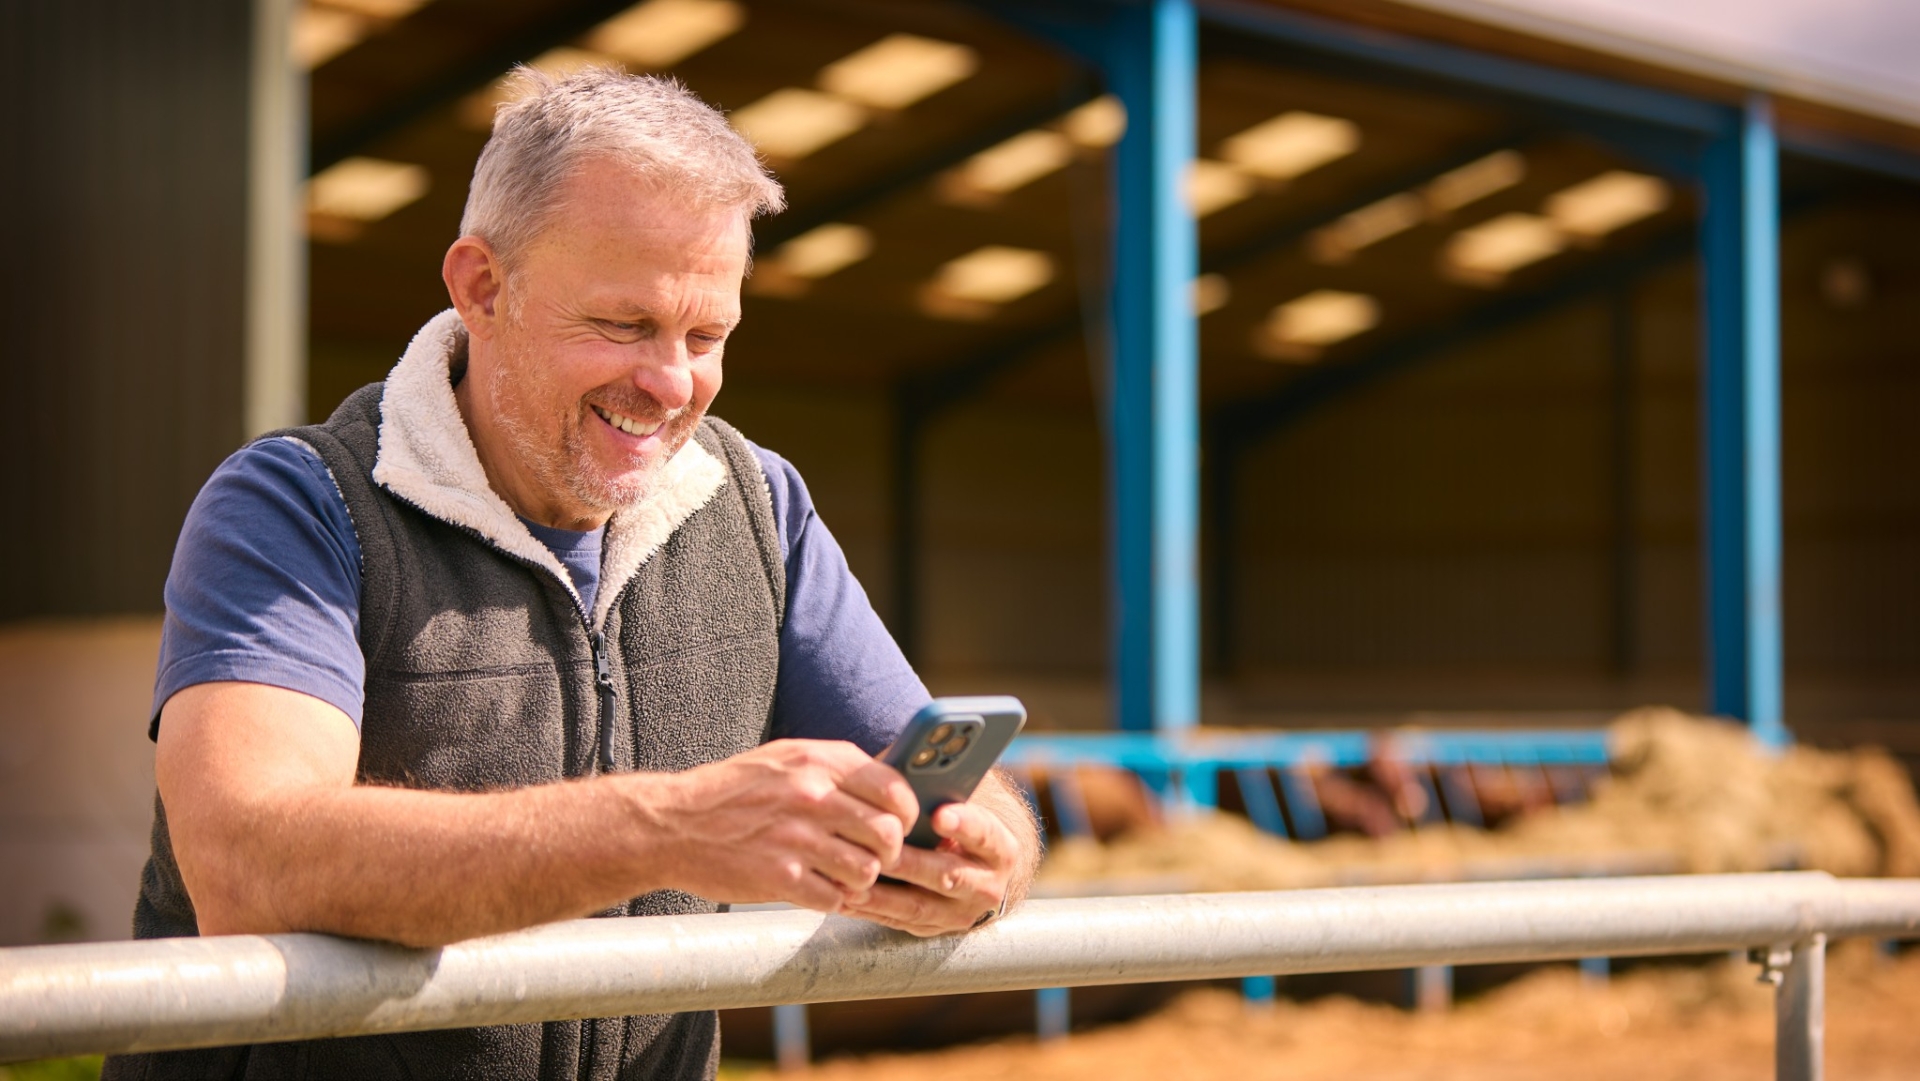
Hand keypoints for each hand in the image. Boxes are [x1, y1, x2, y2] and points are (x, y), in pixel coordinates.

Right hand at [643, 739, 918, 912]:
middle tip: (874, 857)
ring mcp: (796, 838)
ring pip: (866, 870)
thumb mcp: (786, 759)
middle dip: (889, 852)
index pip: (894, 789)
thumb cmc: (735, 791)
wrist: (673, 824)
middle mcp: (811, 796)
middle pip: (888, 834)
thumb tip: (891, 784)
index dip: (906, 813)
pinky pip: (835, 898)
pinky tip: (817, 888)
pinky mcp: (779, 878)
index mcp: (818, 761)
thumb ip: (835, 767)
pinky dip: (833, 899)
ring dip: (861, 879)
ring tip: (843, 875)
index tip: (899, 824)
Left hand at [840, 790, 1025, 936]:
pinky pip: (898, 922)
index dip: (964, 824)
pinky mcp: (934, 930)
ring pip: (918, 905)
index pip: (985, 834)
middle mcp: (987, 885)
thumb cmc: (958, 824)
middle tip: (883, 851)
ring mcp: (960, 913)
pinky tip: (846, 897)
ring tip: (853, 881)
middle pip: (947, 875)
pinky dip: (871, 910)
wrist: (978, 870)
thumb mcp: (962, 807)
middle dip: (912, 863)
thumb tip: (898, 766)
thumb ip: (938, 792)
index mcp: (999, 848)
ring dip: (883, 895)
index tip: (940, 813)